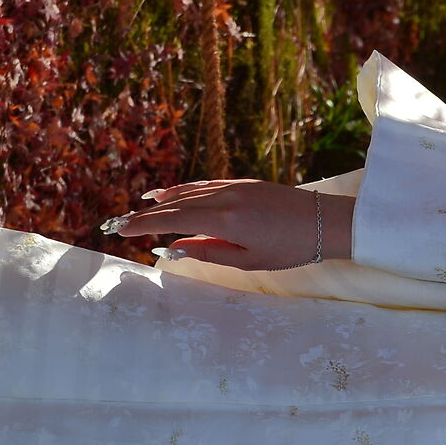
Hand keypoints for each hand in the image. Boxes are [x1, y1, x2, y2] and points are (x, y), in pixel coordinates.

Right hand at [103, 179, 354, 270]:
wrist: (326, 222)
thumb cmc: (292, 249)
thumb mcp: (249, 261)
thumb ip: (208, 252)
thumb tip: (173, 249)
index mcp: (225, 221)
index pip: (173, 221)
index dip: (143, 225)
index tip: (120, 229)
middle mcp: (225, 198)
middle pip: (175, 205)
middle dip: (145, 214)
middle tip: (119, 222)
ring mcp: (234, 187)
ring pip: (189, 191)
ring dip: (162, 200)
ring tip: (139, 207)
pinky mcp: (244, 182)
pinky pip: (205, 185)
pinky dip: (184, 189)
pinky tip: (171, 194)